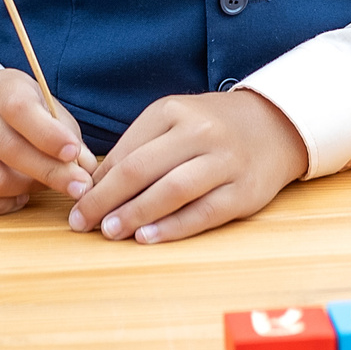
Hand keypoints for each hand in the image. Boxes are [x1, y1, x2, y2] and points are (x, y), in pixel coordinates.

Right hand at [0, 69, 95, 215]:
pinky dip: (0, 207)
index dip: (48, 134)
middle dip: (49, 173)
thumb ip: (67, 136)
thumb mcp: (47, 111)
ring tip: (39, 184)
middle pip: (8, 149)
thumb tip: (85, 169)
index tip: (73, 153)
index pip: (19, 108)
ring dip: (25, 189)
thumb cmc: (23, 114)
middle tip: (78, 187)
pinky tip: (17, 196)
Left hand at [65, 89, 308, 244]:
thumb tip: (94, 186)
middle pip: (142, 169)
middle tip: (83, 223)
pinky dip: (173, 228)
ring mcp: (225, 161)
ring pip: (172, 191)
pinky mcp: (245, 191)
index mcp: (173, 111)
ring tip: (109, 232)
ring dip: (135, 215)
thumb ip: (137, 148)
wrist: (274, 126)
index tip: (77, 203)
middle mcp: (200, 131)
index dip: (97, 181)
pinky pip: (203, 213)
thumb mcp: (173, 122)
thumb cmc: (210, 128)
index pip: (126, 150)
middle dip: (106, 200)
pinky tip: (147, 238)